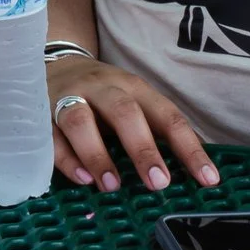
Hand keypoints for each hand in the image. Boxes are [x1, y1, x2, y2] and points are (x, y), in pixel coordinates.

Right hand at [48, 54, 219, 193]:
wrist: (57, 64)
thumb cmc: (105, 96)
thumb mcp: (134, 104)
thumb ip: (158, 131)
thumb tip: (198, 167)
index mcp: (134, 88)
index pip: (167, 116)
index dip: (189, 147)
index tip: (208, 179)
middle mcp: (104, 89)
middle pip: (125, 112)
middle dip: (143, 148)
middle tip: (159, 182)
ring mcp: (70, 98)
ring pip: (81, 120)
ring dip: (97, 154)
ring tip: (112, 186)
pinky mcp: (42, 113)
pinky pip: (50, 136)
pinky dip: (65, 158)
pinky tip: (81, 179)